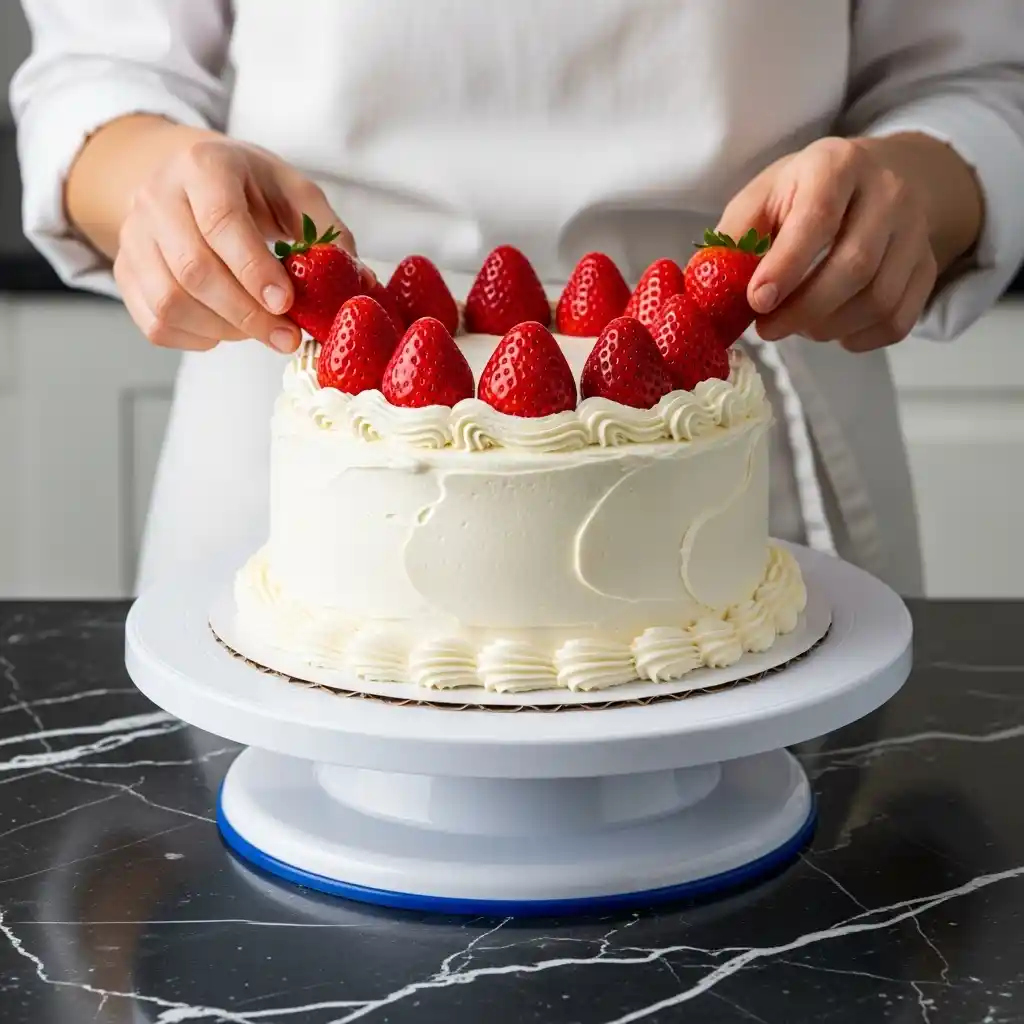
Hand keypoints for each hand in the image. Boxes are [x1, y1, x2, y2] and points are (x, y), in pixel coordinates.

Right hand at [110, 122, 353, 352]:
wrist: (181, 175)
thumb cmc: (246, 186)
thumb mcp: (292, 190)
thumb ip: (326, 232)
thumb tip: (360, 281)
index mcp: (202, 166)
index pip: (220, 223)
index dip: (254, 270)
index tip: (286, 304)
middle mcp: (156, 197)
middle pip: (193, 270)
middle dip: (247, 314)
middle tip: (287, 338)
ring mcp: (133, 236)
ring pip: (170, 301)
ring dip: (224, 330)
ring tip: (261, 330)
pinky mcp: (125, 271)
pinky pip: (156, 322)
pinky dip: (197, 339)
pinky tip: (226, 328)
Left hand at [718, 134, 981, 351]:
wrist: (878, 177)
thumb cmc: (804, 193)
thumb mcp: (763, 197)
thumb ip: (734, 238)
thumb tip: (706, 291)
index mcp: (836, 166)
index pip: (817, 220)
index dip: (785, 268)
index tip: (757, 303)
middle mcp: (887, 193)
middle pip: (854, 267)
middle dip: (803, 311)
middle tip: (767, 329)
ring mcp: (915, 230)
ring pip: (878, 299)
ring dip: (828, 328)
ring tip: (797, 325)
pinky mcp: (927, 265)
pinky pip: (897, 319)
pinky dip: (859, 338)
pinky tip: (831, 330)